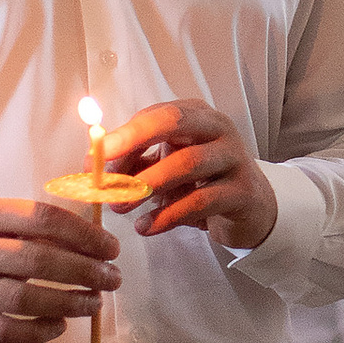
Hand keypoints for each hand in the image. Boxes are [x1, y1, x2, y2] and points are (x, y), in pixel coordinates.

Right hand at [0, 196, 118, 342]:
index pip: (41, 217)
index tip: (110, 249)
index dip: (83, 233)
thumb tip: (96, 241)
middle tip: (111, 278)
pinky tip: (59, 326)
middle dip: (84, 270)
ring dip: (67, 302)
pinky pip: (6, 332)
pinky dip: (39, 331)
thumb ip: (37, 229)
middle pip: (36, 258)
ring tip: (93, 303)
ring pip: (22, 297)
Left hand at [105, 99, 278, 248]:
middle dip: (135, 144)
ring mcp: (235, 159)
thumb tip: (90, 163)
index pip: (157, 115)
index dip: (124, 135)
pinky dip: (168, 216)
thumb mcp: (169, 165)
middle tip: (105, 174)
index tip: (93, 159)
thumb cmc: (203, 181)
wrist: (252, 207)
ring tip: (120, 207)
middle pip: (176, 123)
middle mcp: (219, 129)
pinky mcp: (243, 192)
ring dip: (148, 186)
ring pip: (188, 163)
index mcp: (197, 115)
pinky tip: (146, 227)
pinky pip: (201, 201)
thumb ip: (135, 162)